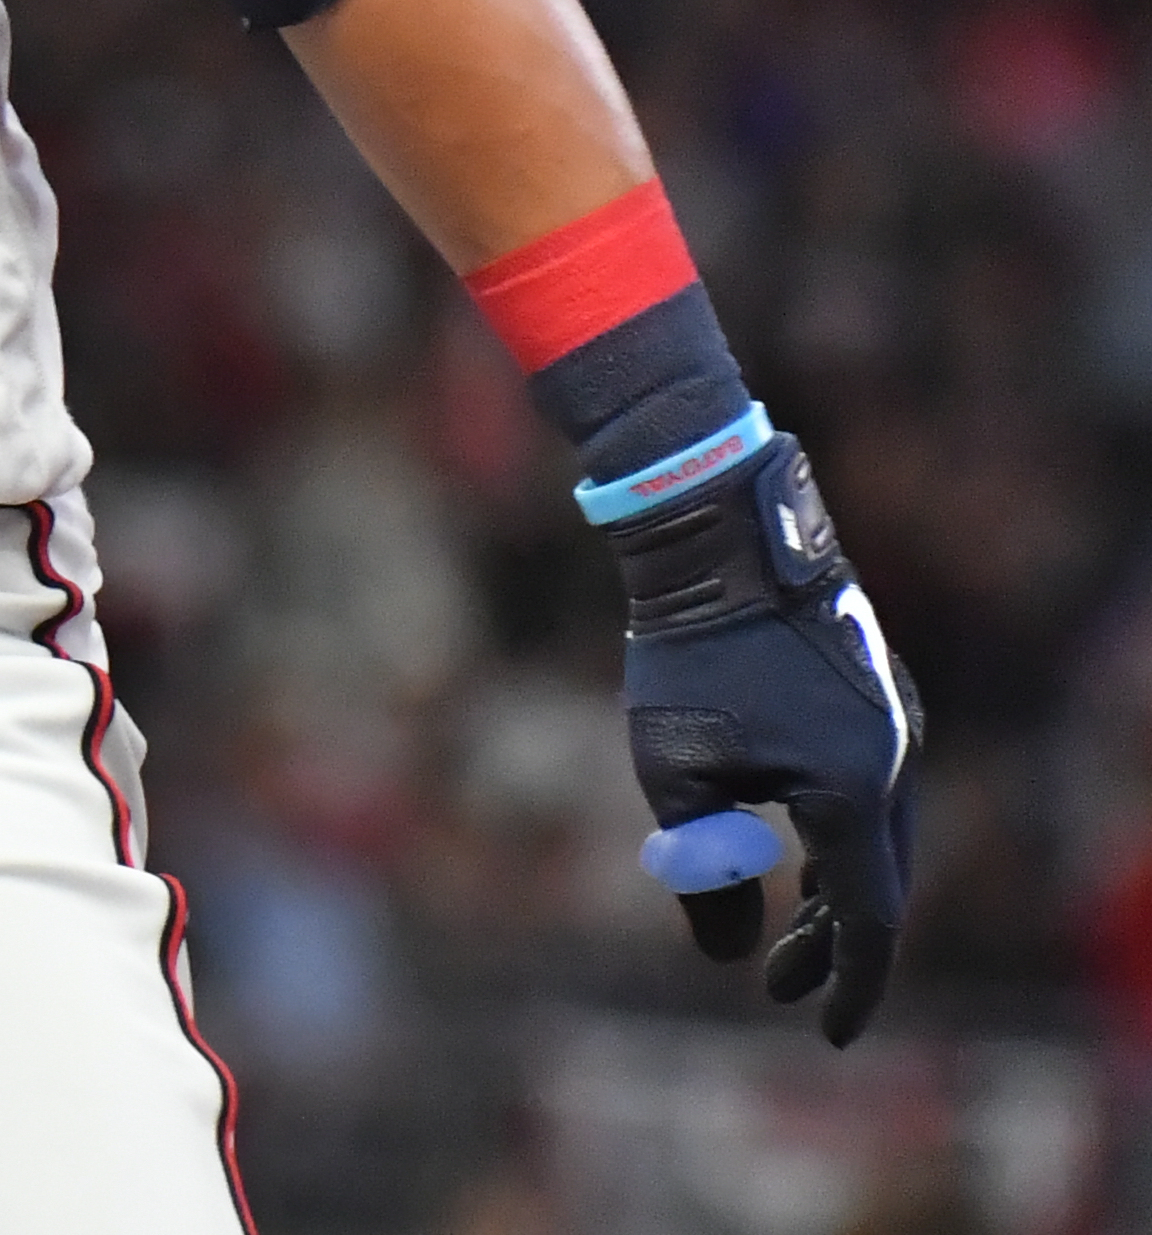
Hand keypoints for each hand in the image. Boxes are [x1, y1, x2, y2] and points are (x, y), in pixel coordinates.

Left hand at [610, 432, 920, 1044]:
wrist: (719, 539)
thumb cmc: (687, 653)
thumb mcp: (675, 774)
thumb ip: (705, 873)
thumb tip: (730, 955)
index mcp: (853, 792)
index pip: (868, 918)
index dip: (851, 982)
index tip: (828, 1032)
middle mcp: (896, 763)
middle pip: (880, 886)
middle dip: (834, 944)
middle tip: (782, 986)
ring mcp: (897, 729)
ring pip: (880, 842)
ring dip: (836, 893)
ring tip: (785, 936)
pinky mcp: (880, 702)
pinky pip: (873, 798)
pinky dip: (841, 842)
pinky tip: (796, 858)